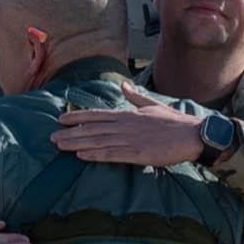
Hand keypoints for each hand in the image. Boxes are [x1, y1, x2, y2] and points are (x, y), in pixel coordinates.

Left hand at [51, 84, 210, 166]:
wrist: (192, 135)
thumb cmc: (174, 122)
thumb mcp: (153, 105)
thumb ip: (135, 97)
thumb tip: (124, 87)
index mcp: (128, 114)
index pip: (97, 115)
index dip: (78, 117)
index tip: (61, 120)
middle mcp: (125, 125)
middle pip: (92, 129)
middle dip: (70, 133)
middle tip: (52, 138)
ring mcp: (130, 139)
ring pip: (97, 141)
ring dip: (77, 144)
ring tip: (60, 147)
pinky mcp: (137, 153)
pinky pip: (112, 154)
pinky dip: (95, 155)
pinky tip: (82, 156)